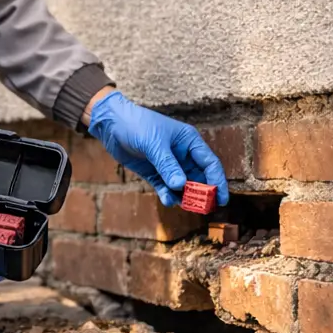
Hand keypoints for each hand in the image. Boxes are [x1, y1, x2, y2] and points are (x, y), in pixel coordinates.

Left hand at [87, 91, 228, 207]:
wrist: (111, 123)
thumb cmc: (136, 125)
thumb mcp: (154, 144)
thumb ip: (168, 165)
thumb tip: (180, 186)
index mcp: (189, 142)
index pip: (210, 164)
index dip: (217, 182)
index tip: (221, 200)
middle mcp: (182, 154)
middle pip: (199, 178)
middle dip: (201, 194)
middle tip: (202, 209)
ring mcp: (168, 165)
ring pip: (182, 186)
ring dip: (184, 197)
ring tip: (182, 205)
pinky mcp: (154, 173)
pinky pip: (165, 188)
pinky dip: (168, 195)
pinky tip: (167, 200)